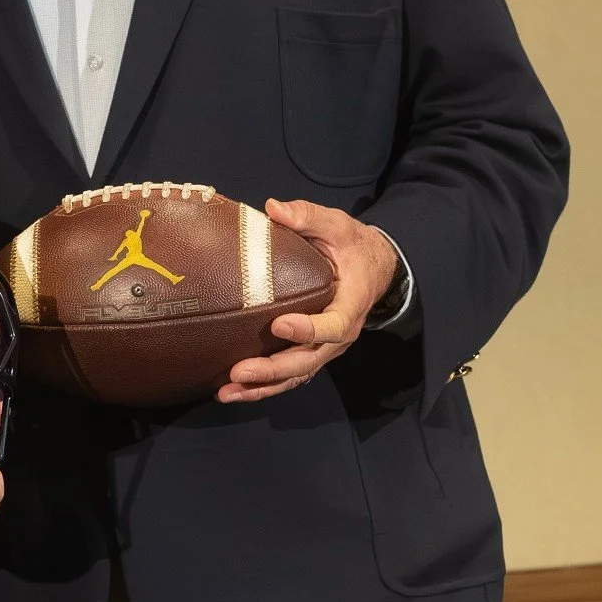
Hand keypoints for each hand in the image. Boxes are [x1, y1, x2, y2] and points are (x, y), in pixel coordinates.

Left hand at [216, 199, 396, 404]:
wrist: (373, 267)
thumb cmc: (351, 245)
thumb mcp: (336, 224)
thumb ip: (308, 216)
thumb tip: (274, 208)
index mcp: (350, 303)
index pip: (334, 325)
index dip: (309, 329)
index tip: (279, 324)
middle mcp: (340, 334)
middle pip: (309, 360)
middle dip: (273, 369)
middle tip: (238, 372)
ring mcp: (325, 347)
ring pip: (297, 374)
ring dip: (263, 387)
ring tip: (228, 392)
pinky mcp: (310, 350)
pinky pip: (290, 374)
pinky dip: (265, 386)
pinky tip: (234, 391)